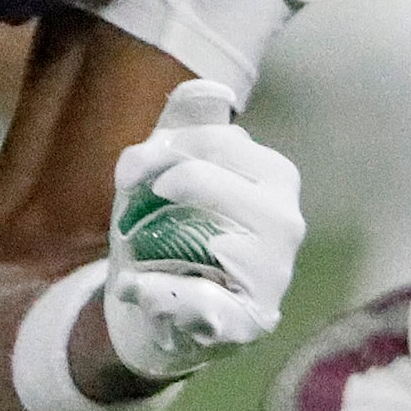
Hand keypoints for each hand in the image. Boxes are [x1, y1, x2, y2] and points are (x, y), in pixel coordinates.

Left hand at [103, 79, 303, 381]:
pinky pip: (207, 303)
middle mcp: (286, 221)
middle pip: (208, 179)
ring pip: (214, 238)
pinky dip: (165, 296)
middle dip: (155, 182)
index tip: (127, 171)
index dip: (163, 147)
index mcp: (274, 176)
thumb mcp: (168, 169)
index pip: (218, 140)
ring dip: (156, 241)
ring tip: (133, 251)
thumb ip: (185, 123)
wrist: (158, 310)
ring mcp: (274, 275)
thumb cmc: (168, 230)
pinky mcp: (251, 322)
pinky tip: (137, 290)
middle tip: (124, 202)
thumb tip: (213, 89)